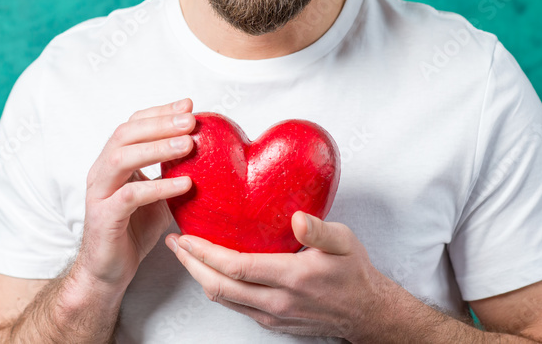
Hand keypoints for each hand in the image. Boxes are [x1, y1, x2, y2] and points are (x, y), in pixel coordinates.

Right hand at [69, 98, 195, 297]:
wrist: (109, 271)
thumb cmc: (134, 230)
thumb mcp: (159, 194)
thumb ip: (173, 172)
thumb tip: (209, 153)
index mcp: (113, 161)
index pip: (133, 124)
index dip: (160, 112)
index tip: (189, 106)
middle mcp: (101, 172)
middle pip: (125, 134)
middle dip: (160, 123)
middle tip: (191, 121)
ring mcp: (100, 193)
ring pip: (121, 158)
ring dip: (156, 148)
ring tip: (188, 145)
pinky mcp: (104, 217)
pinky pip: (130, 196)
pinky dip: (158, 187)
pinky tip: (184, 184)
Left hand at [166, 210, 397, 339]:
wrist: (366, 311)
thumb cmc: (354, 272)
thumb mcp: (345, 242)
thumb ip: (320, 230)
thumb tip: (297, 219)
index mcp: (292, 278)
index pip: (237, 267)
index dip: (206, 253)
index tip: (187, 237)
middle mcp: (277, 301)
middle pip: (220, 287)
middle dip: (191, 265)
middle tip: (175, 243)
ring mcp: (272, 315)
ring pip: (224, 300)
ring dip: (200, 276)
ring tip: (186, 254)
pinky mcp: (271, 321)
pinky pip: (236, 305)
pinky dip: (217, 286)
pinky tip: (212, 270)